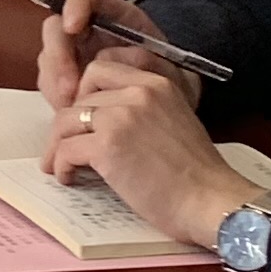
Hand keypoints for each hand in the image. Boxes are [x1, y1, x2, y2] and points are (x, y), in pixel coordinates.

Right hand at [32, 0, 178, 110]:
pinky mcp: (67, 76)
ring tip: (71, 106)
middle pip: (56, 27)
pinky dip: (55, 95)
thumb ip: (146, 60)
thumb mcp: (171, 70)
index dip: (75, 4)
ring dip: (54, 80)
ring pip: (48, 56)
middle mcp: (89, 30)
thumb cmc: (173, 84)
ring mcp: (75, 53)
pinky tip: (70, 109)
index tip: (73, 27)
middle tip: (69, 88)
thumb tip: (107, 57)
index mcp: (116, 16)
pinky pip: (49, 80)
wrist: (171, 111)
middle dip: (58, 56)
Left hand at [39, 55, 259, 245]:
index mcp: (156, 83)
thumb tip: (100, 119)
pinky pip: (66, 149)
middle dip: (68, 124)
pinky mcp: (107, 146)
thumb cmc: (197, 174)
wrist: (212, 201)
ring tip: (61, 165)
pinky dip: (61, 165)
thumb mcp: (174, 120)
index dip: (84, 94)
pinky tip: (69, 177)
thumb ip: (141, 110)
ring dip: (58, 145)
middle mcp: (137, 93)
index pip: (99, 70)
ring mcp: (120, 117)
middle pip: (78, 98)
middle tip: (66, 146)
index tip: (83, 118)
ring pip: (65, 121)